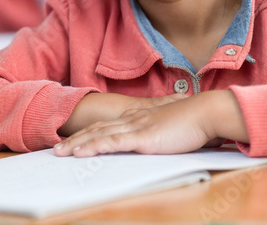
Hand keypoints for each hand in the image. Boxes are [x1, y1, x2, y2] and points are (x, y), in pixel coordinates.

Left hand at [54, 93, 230, 157]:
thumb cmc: (196, 122)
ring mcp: (136, 127)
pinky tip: (81, 153)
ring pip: (99, 135)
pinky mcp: (142, 137)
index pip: (110, 125)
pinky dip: (94, 147)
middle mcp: (134, 119)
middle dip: (76, 139)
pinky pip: (112, 142)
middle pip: (98, 129)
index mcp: (141, 117)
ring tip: (60, 153)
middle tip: (58, 149)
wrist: (207, 113)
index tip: (76, 140)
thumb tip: (161, 139)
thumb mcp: (174, 127)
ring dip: (77, 144)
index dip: (91, 132)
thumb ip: (163, 133)